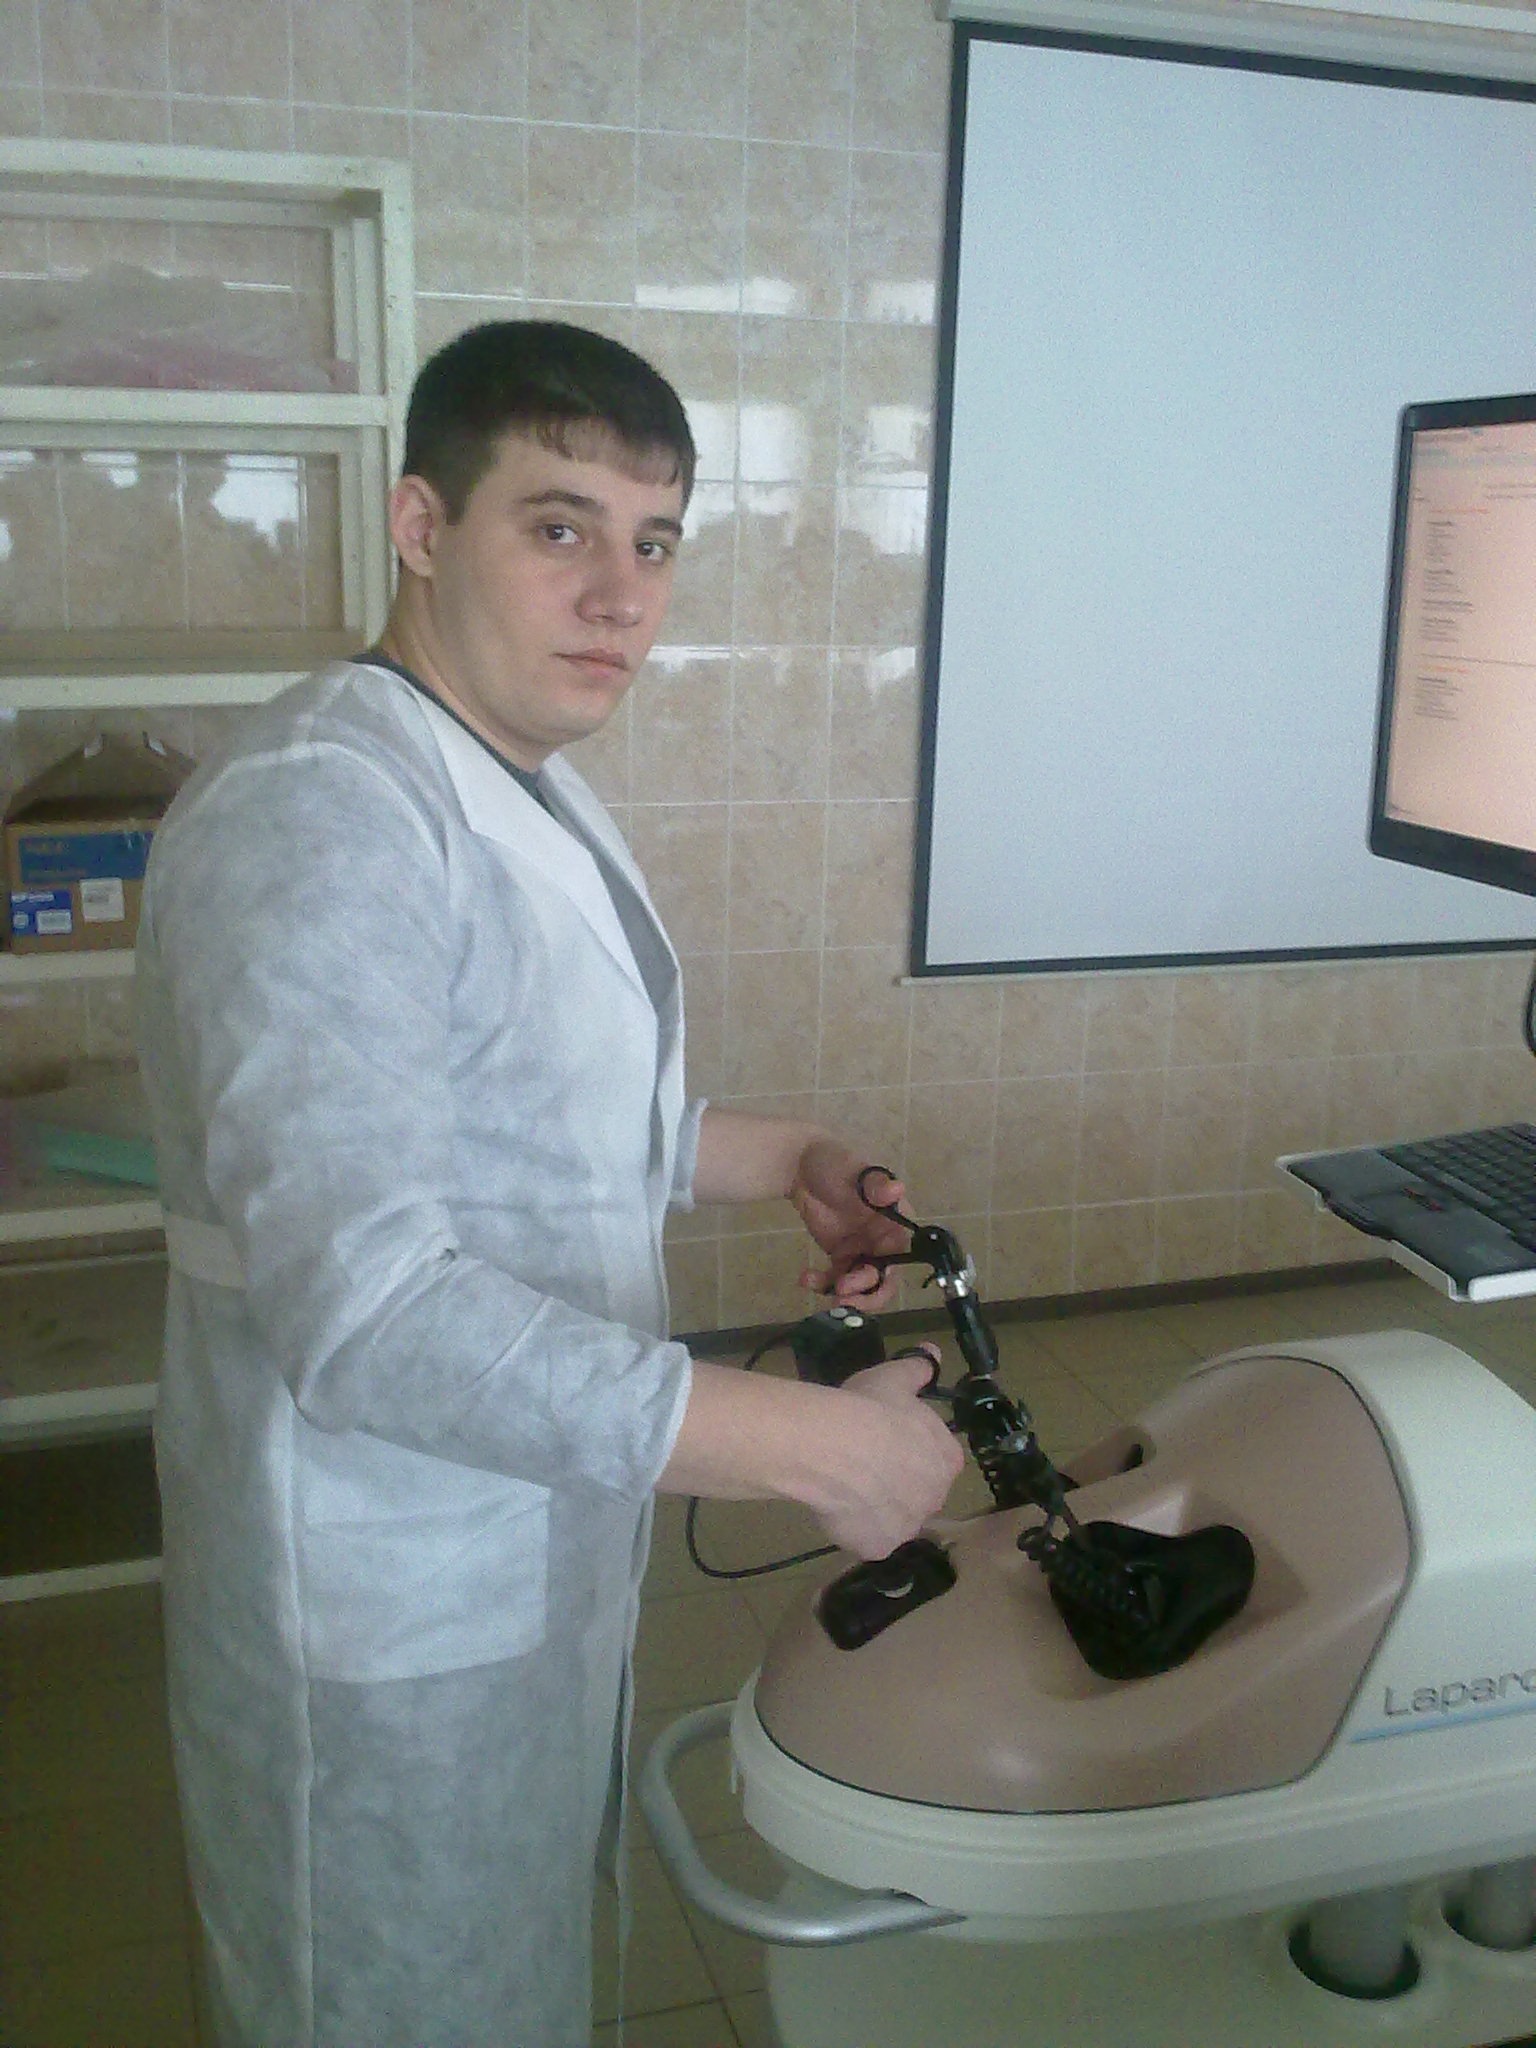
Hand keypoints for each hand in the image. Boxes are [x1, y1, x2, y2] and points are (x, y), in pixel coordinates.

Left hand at [789, 1142, 911, 1308]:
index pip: (903, 1256)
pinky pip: (836, 1279)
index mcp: (896, 1221)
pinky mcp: (840, 1256)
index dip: (890, 1273)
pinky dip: (823, 1284)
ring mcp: (861, 1250)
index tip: (871, 1278)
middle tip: (842, 1294)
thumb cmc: (835, 1162)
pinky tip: (806, 1278)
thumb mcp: (855, 1170)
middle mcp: (883, 1240)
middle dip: (866, 1293)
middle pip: (884, 1279)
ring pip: (861, 1285)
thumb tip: (898, 1189)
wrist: (800, 1166)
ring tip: (822, 1289)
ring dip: (844, 1294)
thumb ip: (876, 1185)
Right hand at [811, 1352, 963, 1558]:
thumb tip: (933, 1353)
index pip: (938, 1460)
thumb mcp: (894, 1378)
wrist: (835, 1447)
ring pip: (892, 1520)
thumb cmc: (871, 1409)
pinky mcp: (877, 1549)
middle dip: (897, 1483)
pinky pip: (867, 1540)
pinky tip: (836, 1506)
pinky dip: (854, 1529)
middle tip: (865, 1464)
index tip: (887, 1442)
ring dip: (876, 1508)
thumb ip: (918, 1369)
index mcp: (947, 1460)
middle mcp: (936, 1499)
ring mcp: (907, 1528)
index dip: (911, 1452)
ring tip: (845, 1485)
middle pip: (918, 1494)